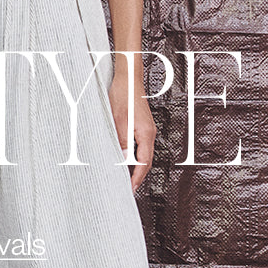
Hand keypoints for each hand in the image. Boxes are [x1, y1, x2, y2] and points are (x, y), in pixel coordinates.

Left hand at [107, 66, 155, 192]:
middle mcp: (149, 133)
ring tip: (125, 177)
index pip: (144, 163)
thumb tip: (122, 160)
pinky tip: (124, 159)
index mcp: (146, 134)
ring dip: (135, 166)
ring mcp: (146, 129)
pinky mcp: (141, 126)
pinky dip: (133, 155)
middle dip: (137, 176)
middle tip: (127, 188)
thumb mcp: (119, 121)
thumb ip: (122, 142)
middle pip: (146, 160)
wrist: (128, 78)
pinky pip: (139, 145)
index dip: (137, 178)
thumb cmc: (124, 95)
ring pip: (142, 153)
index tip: (131, 189)